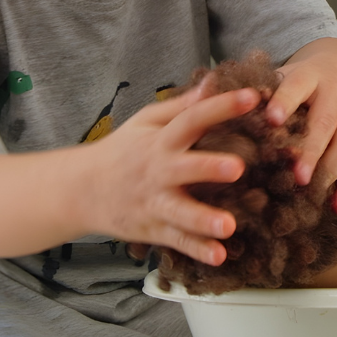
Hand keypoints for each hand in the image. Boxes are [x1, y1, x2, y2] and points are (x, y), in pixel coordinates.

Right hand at [85, 75, 259, 264]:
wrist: (82, 190)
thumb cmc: (123, 150)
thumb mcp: (147, 121)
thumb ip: (183, 105)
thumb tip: (216, 79)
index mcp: (161, 140)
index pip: (192, 119)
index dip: (222, 107)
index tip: (253, 98)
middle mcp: (158, 170)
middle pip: (185, 168)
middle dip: (210, 168)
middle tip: (238, 168)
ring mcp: (154, 202)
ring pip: (180, 212)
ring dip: (204, 219)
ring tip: (228, 225)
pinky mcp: (153, 228)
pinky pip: (177, 241)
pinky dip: (197, 250)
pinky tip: (219, 256)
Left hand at [263, 38, 336, 216]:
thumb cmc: (300, 84)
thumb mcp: (279, 77)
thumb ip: (251, 90)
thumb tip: (205, 93)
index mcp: (309, 75)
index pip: (296, 87)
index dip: (284, 102)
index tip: (271, 119)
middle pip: (325, 122)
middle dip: (311, 151)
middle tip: (297, 176)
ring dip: (331, 173)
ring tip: (314, 196)